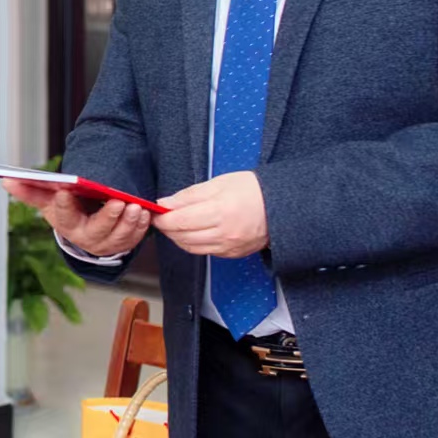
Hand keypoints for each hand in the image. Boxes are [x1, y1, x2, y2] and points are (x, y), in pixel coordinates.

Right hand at [1, 178, 149, 258]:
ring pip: (119, 237)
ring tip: (135, 205)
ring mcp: (107, 244)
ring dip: (128, 222)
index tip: (66, 190)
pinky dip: (140, 226)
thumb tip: (5, 179)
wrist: (87, 231)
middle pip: (97, 230)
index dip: (64, 204)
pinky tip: (144, 212)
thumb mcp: (48, 202)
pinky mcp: (125, 244)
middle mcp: (85, 238)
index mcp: (65, 224)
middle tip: (118, 201)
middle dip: (108, 216)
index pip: (63, 214)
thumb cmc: (67, 212)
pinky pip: (134, 238)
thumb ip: (30, 191)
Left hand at [152, 171, 267, 257]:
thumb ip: (188, 196)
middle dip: (167, 228)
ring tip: (176, 223)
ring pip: (190, 247)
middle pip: (182, 236)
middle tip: (162, 217)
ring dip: (178, 237)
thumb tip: (164, 204)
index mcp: (220, 211)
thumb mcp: (218, 184)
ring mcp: (228, 246)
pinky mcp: (232, 254)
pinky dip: (192, 243)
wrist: (281, 206)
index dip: (162, 218)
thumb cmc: (252, 190)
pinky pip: (204, 252)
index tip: (155, 212)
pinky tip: (192, 231)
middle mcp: (224, 233)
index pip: (179, 220)